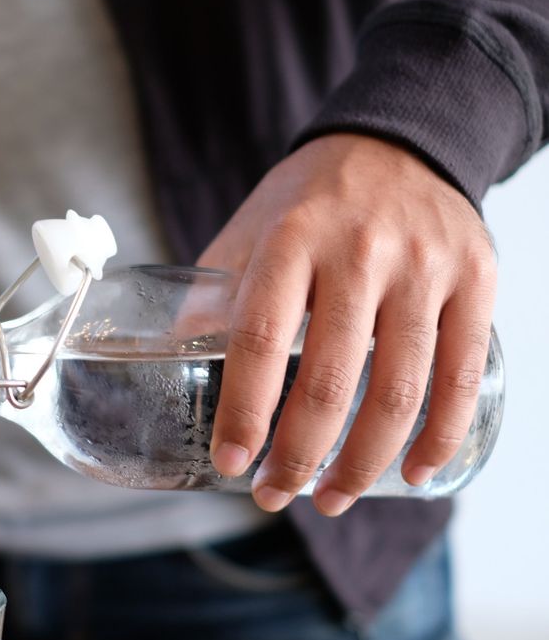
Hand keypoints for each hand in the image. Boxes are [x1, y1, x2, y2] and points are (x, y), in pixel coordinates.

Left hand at [198, 134, 496, 514]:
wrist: (400, 141)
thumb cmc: (312, 201)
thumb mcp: (250, 229)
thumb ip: (213, 294)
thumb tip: (164, 360)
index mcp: (291, 239)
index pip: (261, 339)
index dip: (245, 411)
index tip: (231, 464)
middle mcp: (360, 251)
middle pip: (331, 379)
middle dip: (299, 456)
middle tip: (277, 495)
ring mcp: (424, 267)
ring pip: (399, 390)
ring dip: (363, 462)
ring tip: (332, 498)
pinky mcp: (475, 280)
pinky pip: (459, 375)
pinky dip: (438, 436)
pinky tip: (413, 474)